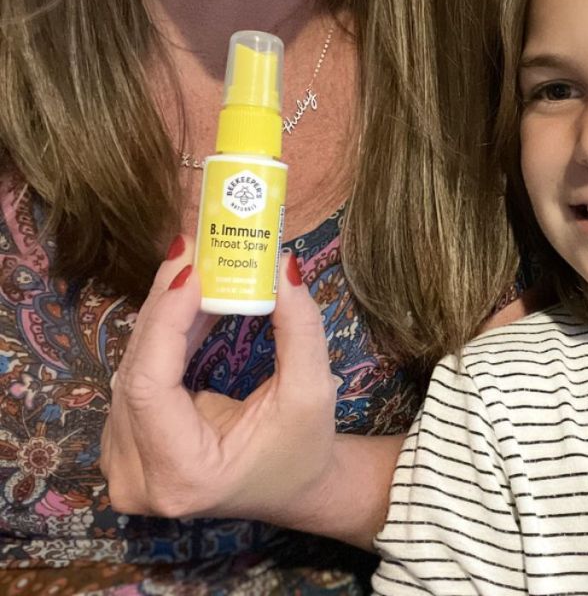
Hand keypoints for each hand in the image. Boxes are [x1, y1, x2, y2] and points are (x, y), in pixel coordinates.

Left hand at [100, 236, 338, 522]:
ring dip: (164, 316)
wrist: (295, 487)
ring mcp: (122, 466)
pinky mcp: (124, 448)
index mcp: (182, 473)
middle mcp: (137, 476)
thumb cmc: (305, 447)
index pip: (149, 384)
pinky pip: (135, 380)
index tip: (192, 270)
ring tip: (197, 270)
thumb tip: (283, 265)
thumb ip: (300, 328)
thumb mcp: (312, 390)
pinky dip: (162, 338)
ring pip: (131, 371)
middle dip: (166, 306)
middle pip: (134, 372)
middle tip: (193, 251)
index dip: (165, 321)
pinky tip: (188, 303)